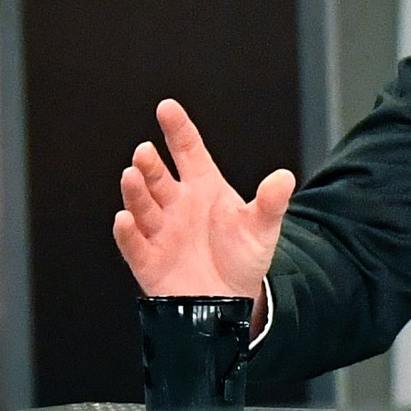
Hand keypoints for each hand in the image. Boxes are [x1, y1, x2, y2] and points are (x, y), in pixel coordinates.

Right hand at [112, 99, 295, 301]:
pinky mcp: (148, 259)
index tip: (167, 108)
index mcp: (203, 186)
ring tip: (132, 175)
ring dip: (135, 190)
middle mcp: (176, 203)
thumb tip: (285, 178)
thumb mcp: (262, 228)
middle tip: (145, 151)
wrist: (231, 302)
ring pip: (142, 205)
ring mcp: (160, 230)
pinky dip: (128, 232)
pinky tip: (124, 219)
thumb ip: (271, 203)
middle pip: (158, 176)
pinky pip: (133, 243)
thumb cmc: (242, 257)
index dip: (177, 129)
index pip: (187, 150)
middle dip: (150, 163)